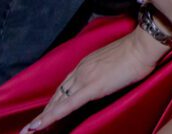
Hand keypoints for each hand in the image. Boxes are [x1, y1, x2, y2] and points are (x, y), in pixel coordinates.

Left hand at [22, 29, 163, 131]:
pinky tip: (39, 126)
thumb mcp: (114, 63)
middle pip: (58, 94)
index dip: (56, 99)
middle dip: (45, 110)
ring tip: (29, 130)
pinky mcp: (91, 88)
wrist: (142, 45)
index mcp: (86, 63)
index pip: (66, 84)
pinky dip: (50, 117)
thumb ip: (105, 72)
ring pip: (58, 101)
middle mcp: (81, 70)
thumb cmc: (136, 53)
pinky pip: (66, 106)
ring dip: (43, 117)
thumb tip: (104, 81)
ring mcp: (84, 78)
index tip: (48, 110)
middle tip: (31, 126)